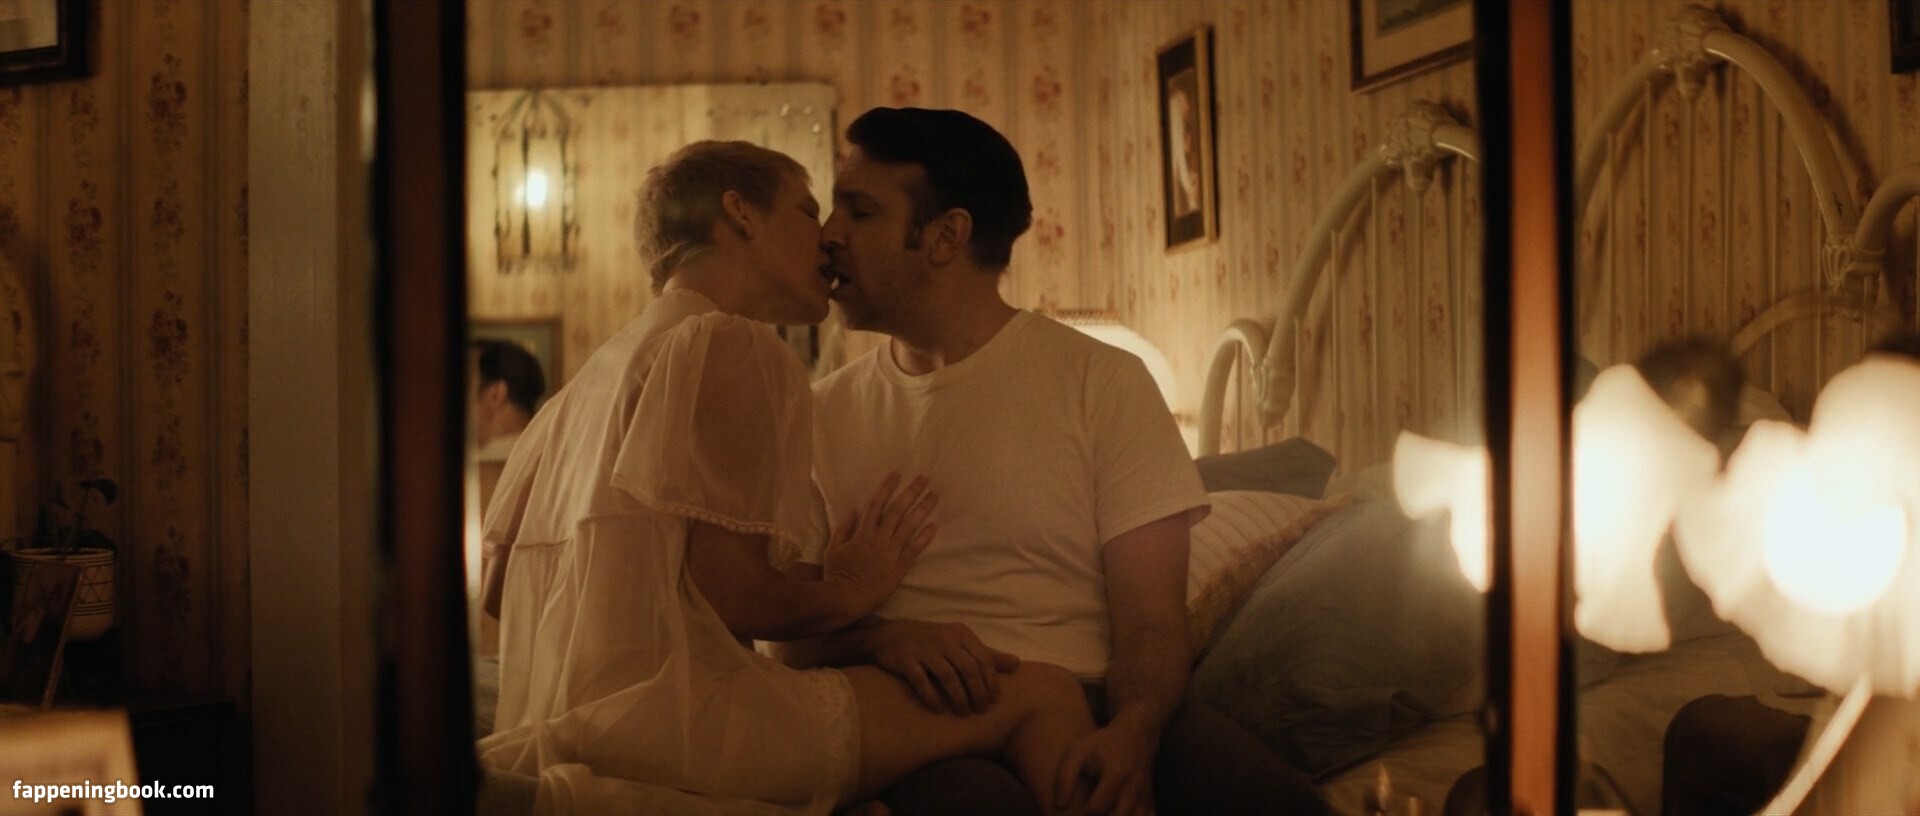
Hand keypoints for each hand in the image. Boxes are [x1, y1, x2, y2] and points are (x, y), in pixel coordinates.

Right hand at [822, 473, 937, 613]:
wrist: (847, 597)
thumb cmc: (837, 573)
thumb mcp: (833, 548)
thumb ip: (844, 528)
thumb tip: (853, 511)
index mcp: (863, 532)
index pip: (876, 504)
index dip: (887, 487)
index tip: (897, 474)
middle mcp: (879, 538)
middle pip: (897, 510)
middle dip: (911, 492)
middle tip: (924, 478)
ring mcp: (890, 552)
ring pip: (909, 526)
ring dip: (922, 509)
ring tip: (934, 496)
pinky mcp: (899, 566)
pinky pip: (914, 549)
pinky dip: (924, 537)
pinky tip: (935, 525)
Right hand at [869, 619, 1020, 715]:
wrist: (889, 635)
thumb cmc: (932, 642)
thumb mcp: (960, 643)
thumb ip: (987, 654)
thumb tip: (1017, 664)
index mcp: (960, 634)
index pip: (983, 658)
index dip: (990, 681)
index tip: (994, 701)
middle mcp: (943, 638)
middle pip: (968, 668)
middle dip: (977, 692)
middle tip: (980, 711)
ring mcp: (923, 648)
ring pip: (947, 675)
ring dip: (958, 697)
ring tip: (963, 713)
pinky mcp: (904, 659)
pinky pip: (921, 680)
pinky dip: (932, 697)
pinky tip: (939, 710)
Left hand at [1055, 723, 1158, 815]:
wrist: (1136, 734)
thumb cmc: (1102, 744)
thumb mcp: (1079, 752)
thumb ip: (1065, 777)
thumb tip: (1059, 805)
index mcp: (1116, 775)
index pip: (1097, 807)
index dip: (1082, 814)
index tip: (1074, 811)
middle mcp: (1134, 788)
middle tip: (1088, 814)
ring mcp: (1145, 796)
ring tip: (1103, 813)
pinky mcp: (1150, 802)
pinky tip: (1115, 813)